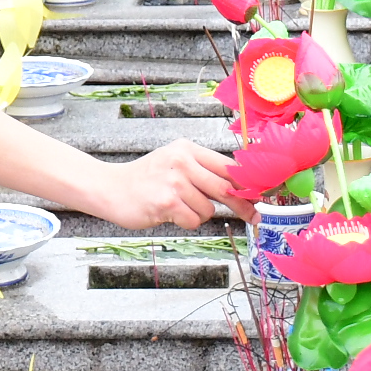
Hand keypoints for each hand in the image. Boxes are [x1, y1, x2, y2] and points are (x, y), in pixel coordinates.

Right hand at [86, 139, 241, 229]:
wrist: (110, 188)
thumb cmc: (145, 179)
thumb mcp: (174, 163)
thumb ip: (203, 172)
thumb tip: (240, 189)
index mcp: (187, 149)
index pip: (227, 166)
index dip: (248, 184)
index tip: (261, 196)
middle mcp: (182, 161)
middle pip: (226, 188)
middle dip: (242, 206)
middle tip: (253, 217)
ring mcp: (174, 181)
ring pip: (209, 209)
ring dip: (198, 214)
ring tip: (177, 206)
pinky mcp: (167, 202)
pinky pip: (194, 220)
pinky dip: (185, 222)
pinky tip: (169, 213)